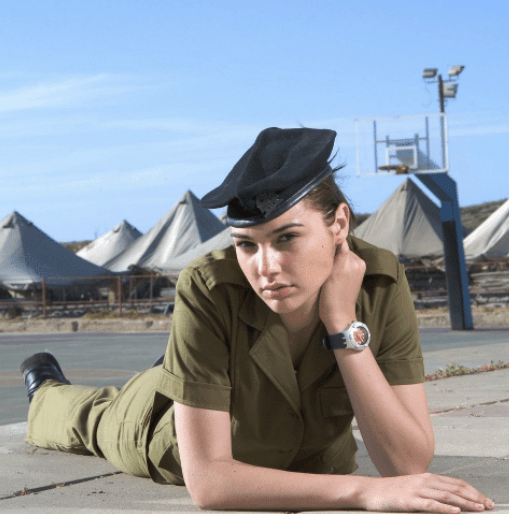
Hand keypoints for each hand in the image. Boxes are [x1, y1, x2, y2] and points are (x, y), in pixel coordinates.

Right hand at [319, 239, 365, 333]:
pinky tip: (335, 270)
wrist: (339, 314)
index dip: (332, 240)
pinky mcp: (360, 272)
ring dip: (339, 257)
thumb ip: (333, 255)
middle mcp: (357, 262)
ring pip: (346, 254)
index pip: (341, 241)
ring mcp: (360, 267)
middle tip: (323, 257)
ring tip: (329, 265)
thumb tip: (334, 238)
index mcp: (350, 261)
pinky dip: (343, 262)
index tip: (322, 241)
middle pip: (344, 247)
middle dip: (335, 250)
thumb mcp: (328, 274)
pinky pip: (350, 261)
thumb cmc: (329, 297)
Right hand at [359, 473, 494, 512]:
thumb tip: (449, 501)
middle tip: (490, 505)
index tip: (485, 500)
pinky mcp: (409, 501)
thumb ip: (429, 492)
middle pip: (454, 488)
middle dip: (474, 497)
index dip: (472, 491)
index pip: (455, 483)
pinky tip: (456, 512)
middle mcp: (424, 481)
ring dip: (465, 503)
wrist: (369, 491)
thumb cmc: (391, 492)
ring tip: (479, 509)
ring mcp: (416, 490)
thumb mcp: (413, 489)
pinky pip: (430, 505)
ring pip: (446, 496)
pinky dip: (445, 508)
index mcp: (427, 478)